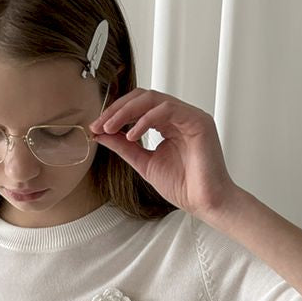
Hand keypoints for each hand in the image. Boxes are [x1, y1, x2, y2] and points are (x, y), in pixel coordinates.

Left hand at [89, 87, 242, 217]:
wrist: (205, 203)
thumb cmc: (184, 186)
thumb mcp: (144, 163)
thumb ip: (124, 147)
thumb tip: (101, 134)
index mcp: (168, 124)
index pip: (138, 106)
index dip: (115, 113)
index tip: (96, 127)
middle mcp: (179, 116)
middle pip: (143, 97)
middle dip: (117, 109)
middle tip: (99, 124)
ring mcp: (189, 116)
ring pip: (152, 99)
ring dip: (126, 112)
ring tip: (110, 128)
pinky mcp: (198, 121)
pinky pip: (167, 109)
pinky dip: (145, 120)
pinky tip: (132, 135)